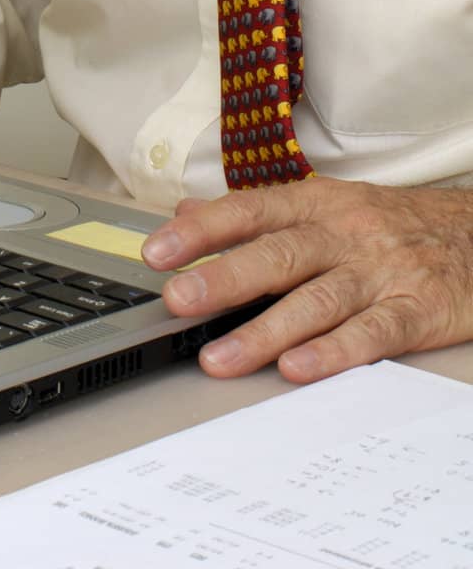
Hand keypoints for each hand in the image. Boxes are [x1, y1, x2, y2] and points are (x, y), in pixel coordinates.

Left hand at [140, 177, 472, 382]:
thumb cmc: (387, 224)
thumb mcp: (322, 205)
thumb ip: (253, 215)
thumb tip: (185, 213)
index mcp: (315, 205)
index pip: (249, 211)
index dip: (201, 231)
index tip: (156, 251)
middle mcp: (344, 235)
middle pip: (278, 255)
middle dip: (224, 279)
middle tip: (177, 300)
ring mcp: (379, 273)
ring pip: (317, 301)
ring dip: (265, 331)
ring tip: (220, 357)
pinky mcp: (415, 311)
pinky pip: (372, 334)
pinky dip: (334, 352)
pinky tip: (299, 368)